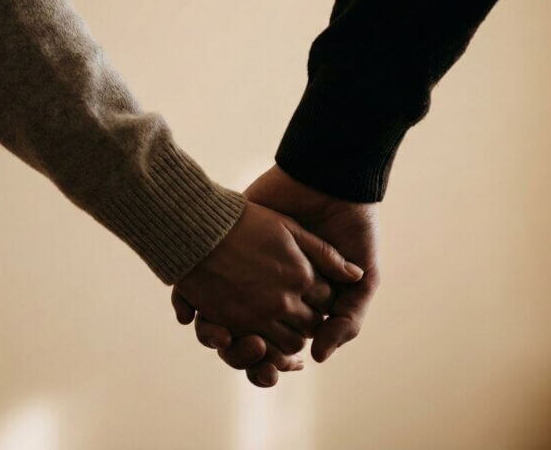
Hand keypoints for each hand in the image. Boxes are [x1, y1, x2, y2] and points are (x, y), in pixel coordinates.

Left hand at [189, 165, 379, 384]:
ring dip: (213, 337)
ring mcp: (240, 275)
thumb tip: (318, 357)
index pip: (277, 350)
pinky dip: (185, 305)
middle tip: (247, 351)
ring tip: (222, 335)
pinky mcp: (220, 251)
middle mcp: (265, 295)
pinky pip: (189, 289)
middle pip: (241, 343)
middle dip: (240, 356)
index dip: (271, 366)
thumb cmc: (353, 228)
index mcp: (297, 307)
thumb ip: (347, 320)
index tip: (273, 369)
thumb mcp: (364, 278)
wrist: (330, 181)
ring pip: (214, 323)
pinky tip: (191, 313)